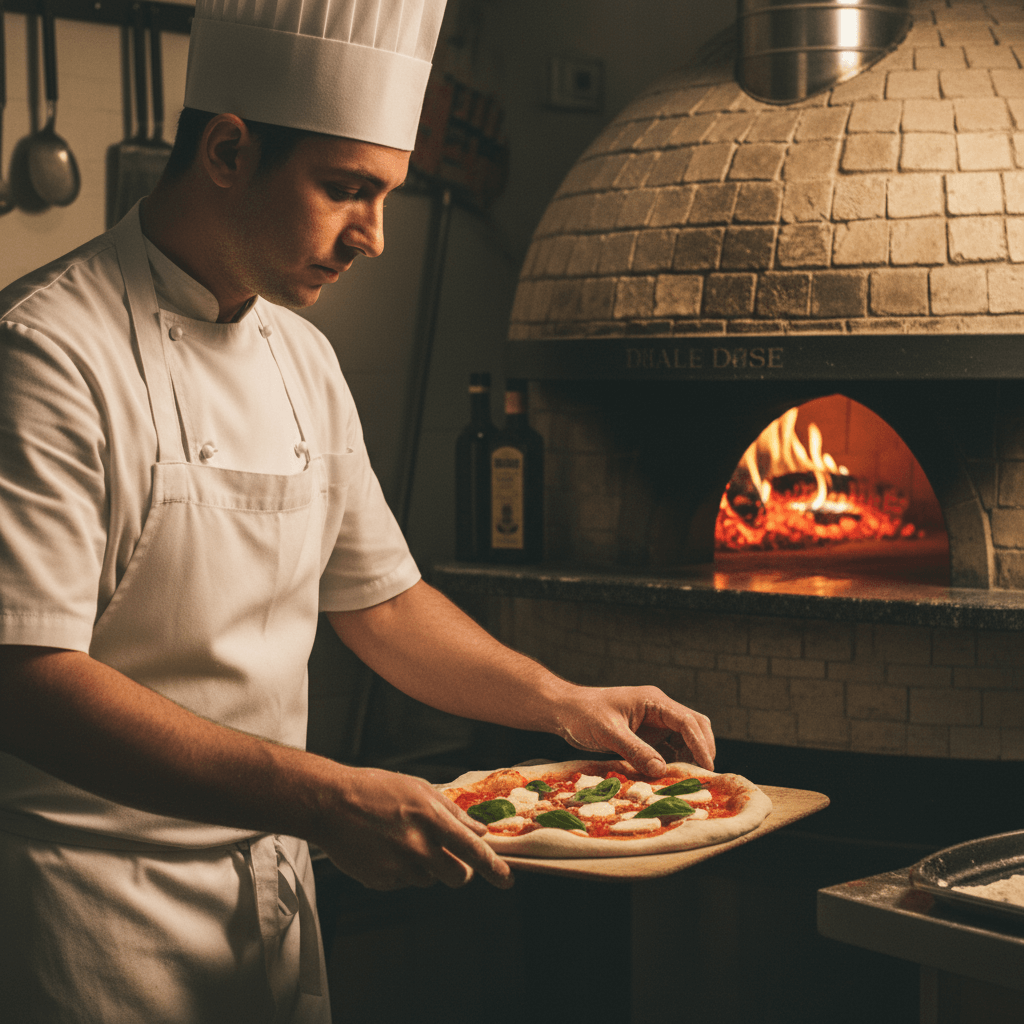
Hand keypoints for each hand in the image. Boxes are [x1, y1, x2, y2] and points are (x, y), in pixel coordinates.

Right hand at [313, 767, 513, 891]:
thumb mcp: (419, 788)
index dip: (494, 868)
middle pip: (458, 876)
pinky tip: (385, 849)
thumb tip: (479, 830)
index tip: (507, 880)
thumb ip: (452, 811)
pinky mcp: (381, 881)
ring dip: (426, 867)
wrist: (331, 803)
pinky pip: (404, 882)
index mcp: (431, 819)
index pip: (473, 850)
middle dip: (460, 870)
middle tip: (449, 856)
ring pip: (430, 879)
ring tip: (403, 842)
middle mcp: (418, 847)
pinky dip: (401, 870)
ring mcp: (399, 867)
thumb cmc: (375, 790)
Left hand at [555, 685, 715, 776]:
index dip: (700, 745)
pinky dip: (672, 762)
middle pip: (694, 727)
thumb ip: (635, 750)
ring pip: (683, 739)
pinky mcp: (645, 735)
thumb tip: (662, 771)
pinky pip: (667, 748)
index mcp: (653, 701)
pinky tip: (670, 779)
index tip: (708, 768)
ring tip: (689, 781)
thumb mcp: (609, 732)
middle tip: (705, 777)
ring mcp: (653, 722)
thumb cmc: (583, 714)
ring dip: (688, 758)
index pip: (687, 721)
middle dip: (702, 750)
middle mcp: (658, 710)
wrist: (564, 710)